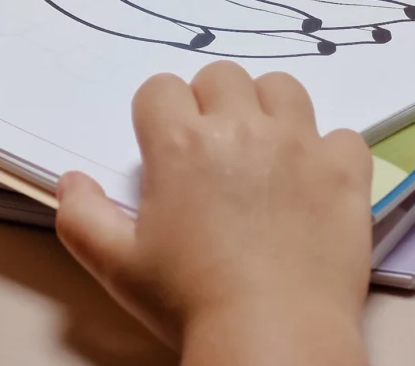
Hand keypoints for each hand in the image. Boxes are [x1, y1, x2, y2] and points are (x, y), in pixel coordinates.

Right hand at [56, 64, 372, 361]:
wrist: (272, 340)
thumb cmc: (190, 303)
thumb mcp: (119, 268)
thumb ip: (83, 218)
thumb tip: (71, 181)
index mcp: (181, 144)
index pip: (161, 88)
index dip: (158, 114)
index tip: (165, 145)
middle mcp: (240, 128)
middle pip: (222, 75)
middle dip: (211, 102)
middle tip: (213, 149)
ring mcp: (298, 144)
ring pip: (283, 87)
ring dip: (270, 109)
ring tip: (266, 150)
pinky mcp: (343, 170)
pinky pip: (342, 135)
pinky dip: (329, 152)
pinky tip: (316, 182)